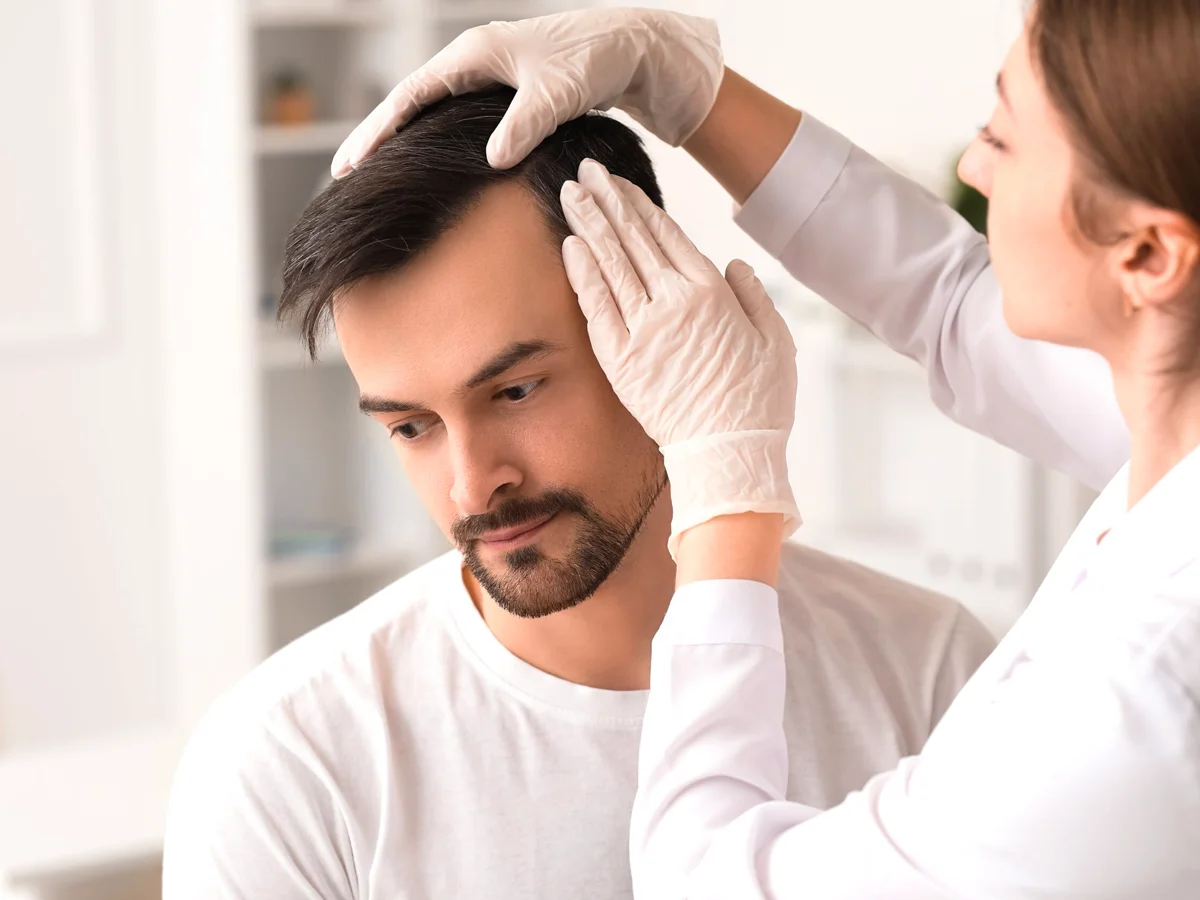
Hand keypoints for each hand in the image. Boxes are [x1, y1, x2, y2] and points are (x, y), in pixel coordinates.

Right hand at [331, 9, 722, 175]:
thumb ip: (524, 126)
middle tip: (344, 178)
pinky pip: (458, 121)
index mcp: (474, 55)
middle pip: (410, 105)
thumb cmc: (595, 61)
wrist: (632, 48)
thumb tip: (491, 160)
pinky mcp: (509, 93)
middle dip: (377, 139)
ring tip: (376, 178)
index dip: (377, 132)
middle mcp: (474, 61)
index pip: (409, 98)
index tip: (349, 166)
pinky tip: (431, 170)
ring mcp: (490, 76)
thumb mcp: (557, 95)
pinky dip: (438, 143)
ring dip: (405, 143)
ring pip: (433, 114)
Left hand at [560, 159, 799, 555]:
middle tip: (584, 171)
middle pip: (632, 239)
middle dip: (606, 200)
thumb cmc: (758, 402)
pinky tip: (570, 246)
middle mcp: (673, 302)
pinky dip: (582, 273)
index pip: (666, 234)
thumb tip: (733, 263)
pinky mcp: (621, 359)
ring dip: (589, 224)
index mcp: (712, 293)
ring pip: (610, 263)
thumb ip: (754, 296)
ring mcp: (643, 330)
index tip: (619, 184)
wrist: (729, 452)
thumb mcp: (776, 342)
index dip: (638, 204)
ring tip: (571, 194)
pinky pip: (596, 306)